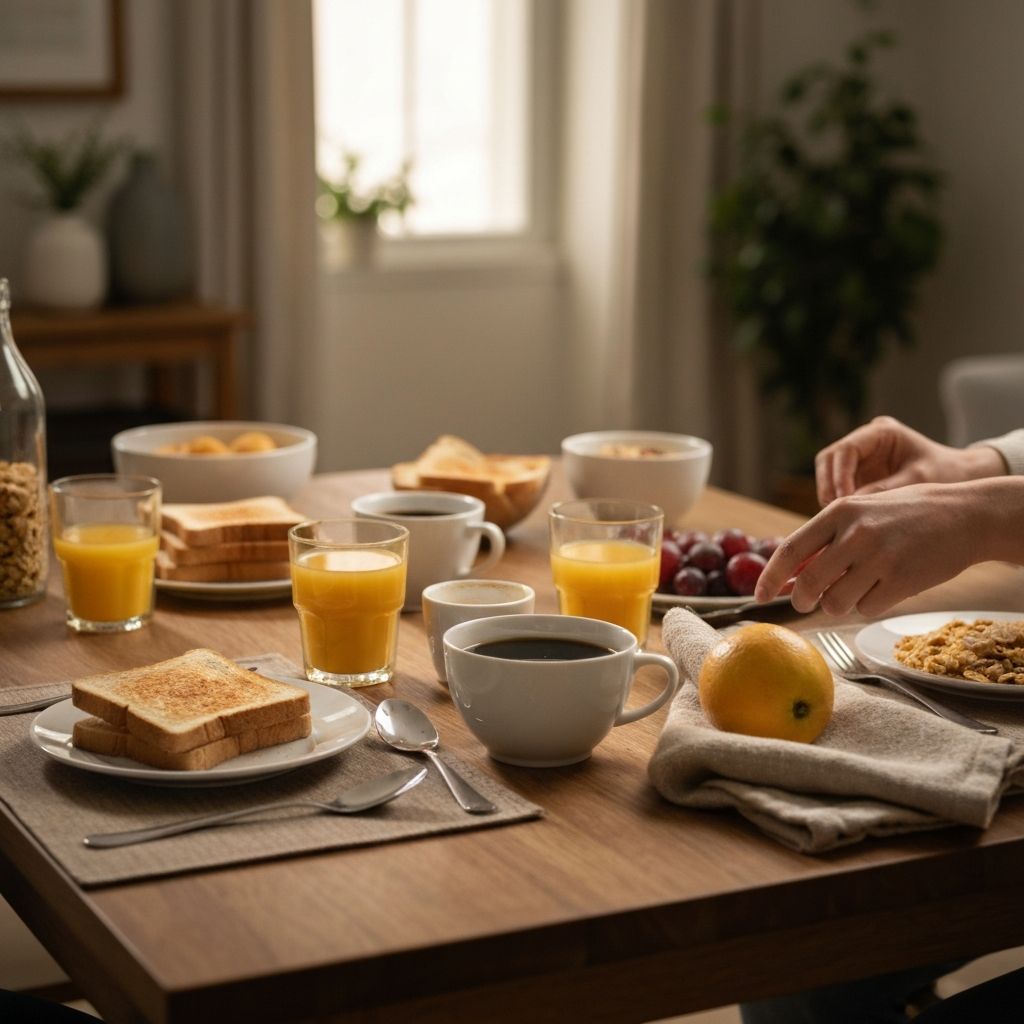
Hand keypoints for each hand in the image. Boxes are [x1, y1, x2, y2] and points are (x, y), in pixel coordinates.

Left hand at [754, 481, 1000, 616]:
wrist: (966, 515)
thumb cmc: (907, 514)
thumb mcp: (862, 511)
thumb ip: (826, 540)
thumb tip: (788, 576)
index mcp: (840, 511)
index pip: (790, 550)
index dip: (769, 577)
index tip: (758, 596)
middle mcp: (856, 534)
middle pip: (808, 585)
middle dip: (802, 600)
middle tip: (806, 602)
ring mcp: (880, 558)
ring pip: (835, 602)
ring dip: (839, 603)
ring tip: (858, 586)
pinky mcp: (902, 581)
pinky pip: (866, 610)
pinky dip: (869, 605)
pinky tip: (885, 587)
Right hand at [814, 415, 1004, 506]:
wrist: (960, 479)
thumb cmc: (945, 474)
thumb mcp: (918, 481)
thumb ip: (884, 490)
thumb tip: (849, 506)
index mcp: (882, 432)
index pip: (846, 450)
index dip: (839, 475)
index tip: (845, 501)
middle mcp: (865, 441)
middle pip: (828, 459)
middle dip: (828, 485)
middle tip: (836, 512)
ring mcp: (859, 459)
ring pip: (828, 474)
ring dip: (830, 496)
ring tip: (841, 519)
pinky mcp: (858, 476)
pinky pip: (837, 489)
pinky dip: (838, 505)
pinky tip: (848, 521)